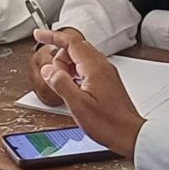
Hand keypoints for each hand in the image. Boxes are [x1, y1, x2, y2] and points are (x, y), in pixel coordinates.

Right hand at [36, 34, 144, 155]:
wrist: (129, 135)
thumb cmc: (108, 123)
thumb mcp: (77, 105)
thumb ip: (60, 83)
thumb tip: (48, 70)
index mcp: (94, 68)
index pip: (71, 42)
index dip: (52, 36)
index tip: (39, 35)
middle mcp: (102, 66)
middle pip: (74, 49)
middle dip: (60, 60)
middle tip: (57, 81)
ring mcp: (106, 73)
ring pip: (80, 59)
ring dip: (68, 70)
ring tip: (67, 90)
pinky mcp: (107, 82)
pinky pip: (86, 69)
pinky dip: (76, 76)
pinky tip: (75, 92)